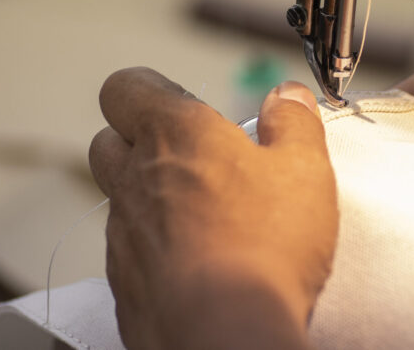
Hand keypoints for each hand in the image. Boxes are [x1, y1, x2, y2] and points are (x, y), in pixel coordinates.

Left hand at [89, 69, 337, 349]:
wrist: (226, 336)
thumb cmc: (265, 246)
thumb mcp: (304, 169)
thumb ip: (294, 122)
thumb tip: (286, 96)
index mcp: (175, 134)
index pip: (125, 87)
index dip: (149, 90)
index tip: (185, 102)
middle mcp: (136, 178)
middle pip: (109, 141)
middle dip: (141, 141)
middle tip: (197, 158)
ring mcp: (123, 234)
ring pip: (121, 198)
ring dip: (152, 196)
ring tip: (207, 214)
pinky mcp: (123, 284)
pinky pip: (131, 250)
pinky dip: (157, 247)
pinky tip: (199, 261)